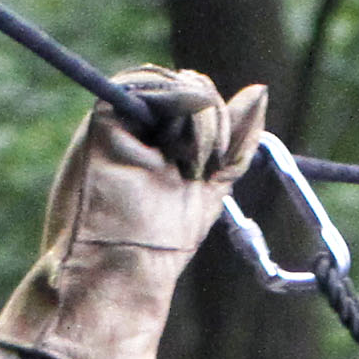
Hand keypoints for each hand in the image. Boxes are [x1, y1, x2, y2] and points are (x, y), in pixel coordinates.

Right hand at [0, 66, 271, 358]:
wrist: (116, 275)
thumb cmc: (156, 247)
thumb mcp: (208, 189)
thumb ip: (233, 145)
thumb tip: (259, 90)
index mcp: (154, 141)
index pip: (194, 100)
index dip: (216, 118)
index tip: (213, 163)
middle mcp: (134, 126)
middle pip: (188, 86)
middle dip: (213, 120)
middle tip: (200, 168)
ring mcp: (116, 121)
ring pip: (173, 82)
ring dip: (200, 119)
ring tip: (189, 167)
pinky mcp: (100, 120)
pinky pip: (146, 83)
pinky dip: (176, 104)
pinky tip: (177, 147)